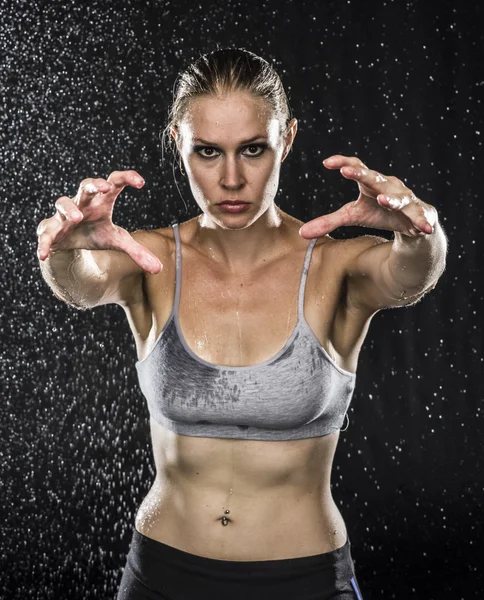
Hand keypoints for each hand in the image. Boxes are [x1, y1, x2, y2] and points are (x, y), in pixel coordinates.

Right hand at [36, 170, 162, 273]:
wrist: (70, 242)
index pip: (113, 183)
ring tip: (77, 218)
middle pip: (85, 186)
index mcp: (101, 202)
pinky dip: (44, 242)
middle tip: (104, 187)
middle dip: (93, 184)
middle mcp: (82, 203)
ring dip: (69, 208)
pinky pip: (45, 231)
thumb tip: (159, 269)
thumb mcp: (117, 240)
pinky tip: (43, 254)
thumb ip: (137, 251)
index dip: (126, 178)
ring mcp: (64, 215)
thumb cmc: (95, 233)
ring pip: (63, 203)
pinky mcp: (51, 228)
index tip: (141, 182)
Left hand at [299, 155, 437, 238]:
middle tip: (348, 170)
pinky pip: (420, 216)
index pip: (356, 167)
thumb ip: (328, 221)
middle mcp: (388, 186)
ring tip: (382, 201)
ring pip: (398, 196)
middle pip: (375, 177)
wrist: (411, 223)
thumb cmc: (378, 212)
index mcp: (370, 183)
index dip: (343, 162)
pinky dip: (421, 221)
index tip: (326, 162)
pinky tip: (424, 228)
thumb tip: (302, 233)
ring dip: (391, 199)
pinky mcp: (420, 212)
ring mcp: (405, 198)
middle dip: (362, 174)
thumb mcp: (352, 216)